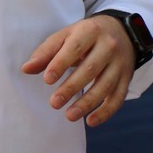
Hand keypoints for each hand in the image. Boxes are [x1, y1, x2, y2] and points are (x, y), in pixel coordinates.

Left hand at [21, 15, 135, 127]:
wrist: (121, 31)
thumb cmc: (86, 35)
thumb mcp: (66, 36)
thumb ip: (46, 52)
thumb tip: (26, 69)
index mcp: (90, 31)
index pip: (75, 47)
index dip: (61, 63)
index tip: (47, 80)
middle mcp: (108, 46)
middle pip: (90, 69)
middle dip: (71, 87)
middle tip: (54, 103)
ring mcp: (120, 63)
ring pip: (105, 86)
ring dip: (87, 103)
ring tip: (69, 115)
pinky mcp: (127, 78)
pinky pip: (118, 97)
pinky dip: (106, 112)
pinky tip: (91, 121)